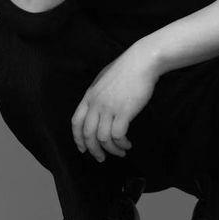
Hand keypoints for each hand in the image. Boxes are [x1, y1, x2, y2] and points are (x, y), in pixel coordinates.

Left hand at [71, 43, 158, 161]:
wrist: (142, 61)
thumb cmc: (127, 68)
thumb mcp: (104, 79)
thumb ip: (98, 94)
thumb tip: (97, 108)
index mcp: (89, 95)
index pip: (76, 122)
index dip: (78, 138)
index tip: (83, 149)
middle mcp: (96, 103)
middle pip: (88, 134)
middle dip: (93, 150)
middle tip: (101, 158)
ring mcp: (109, 107)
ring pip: (102, 138)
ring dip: (111, 150)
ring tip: (120, 152)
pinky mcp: (123, 112)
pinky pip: (117, 136)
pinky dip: (121, 144)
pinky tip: (127, 144)